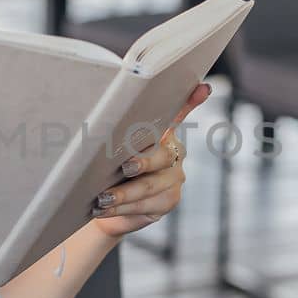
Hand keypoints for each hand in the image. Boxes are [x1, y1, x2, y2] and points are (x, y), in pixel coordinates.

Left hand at [90, 81, 212, 239]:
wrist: (106, 204)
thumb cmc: (105, 168)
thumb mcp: (107, 148)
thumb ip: (112, 135)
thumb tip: (95, 118)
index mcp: (161, 132)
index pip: (178, 113)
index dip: (191, 101)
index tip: (202, 88)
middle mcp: (173, 152)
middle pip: (162, 155)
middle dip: (142, 162)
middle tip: (125, 167)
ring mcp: (174, 177)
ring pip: (150, 185)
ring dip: (123, 193)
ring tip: (102, 197)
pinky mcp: (169, 200)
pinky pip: (145, 205)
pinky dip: (122, 208)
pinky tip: (104, 209)